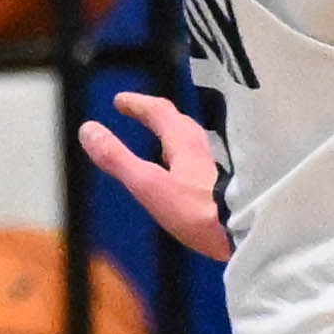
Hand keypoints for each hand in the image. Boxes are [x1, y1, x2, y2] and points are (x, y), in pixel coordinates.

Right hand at [79, 93, 229, 263]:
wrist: (246, 233)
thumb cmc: (196, 210)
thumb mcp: (149, 185)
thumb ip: (118, 159)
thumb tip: (88, 129)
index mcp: (184, 142)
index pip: (160, 111)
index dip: (138, 103)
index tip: (120, 100)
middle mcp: (203, 148)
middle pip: (179, 123)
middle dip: (157, 116)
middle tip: (140, 114)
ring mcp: (218, 167)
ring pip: (193, 142)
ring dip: (173, 136)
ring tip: (160, 142)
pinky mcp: (228, 186)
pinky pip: (201, 162)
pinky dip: (186, 158)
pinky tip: (184, 176)